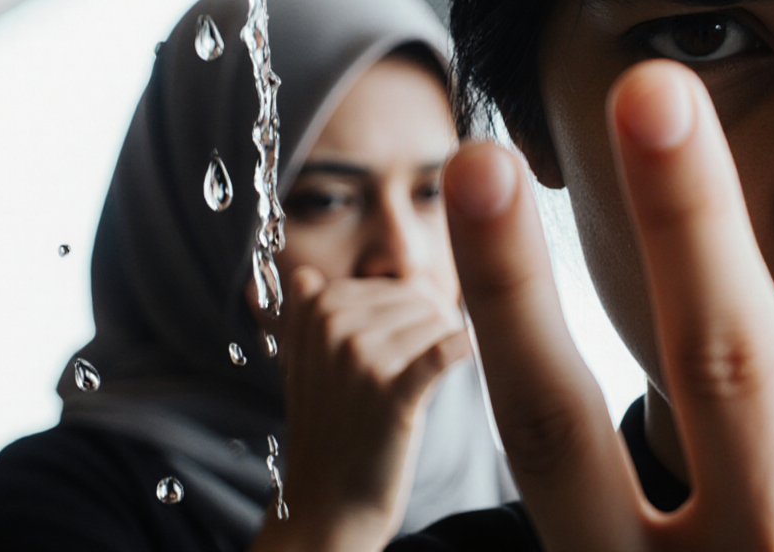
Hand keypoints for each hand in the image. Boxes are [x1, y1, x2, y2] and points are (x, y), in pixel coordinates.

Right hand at [251, 269, 471, 551]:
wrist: (330, 499)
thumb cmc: (332, 426)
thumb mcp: (306, 363)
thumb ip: (309, 314)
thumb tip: (306, 274)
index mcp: (316, 309)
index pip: (399, 285)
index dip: (419, 315)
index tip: (410, 347)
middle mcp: (334, 326)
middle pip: (422, 299)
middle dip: (434, 331)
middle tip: (416, 373)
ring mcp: (361, 357)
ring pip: (439, 323)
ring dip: (443, 350)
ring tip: (418, 386)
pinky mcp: (391, 392)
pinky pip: (445, 351)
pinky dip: (462, 348)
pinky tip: (467, 349)